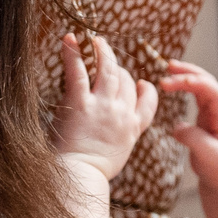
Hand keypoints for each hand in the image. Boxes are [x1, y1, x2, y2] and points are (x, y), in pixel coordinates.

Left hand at [52, 34, 156, 179]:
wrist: (79, 178)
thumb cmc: (90, 175)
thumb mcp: (115, 159)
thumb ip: (115, 143)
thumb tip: (105, 141)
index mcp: (131, 129)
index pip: (147, 104)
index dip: (146, 90)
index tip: (142, 83)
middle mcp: (121, 114)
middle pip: (127, 82)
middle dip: (119, 67)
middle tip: (108, 57)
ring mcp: (102, 106)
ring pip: (109, 70)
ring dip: (103, 52)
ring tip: (95, 40)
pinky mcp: (80, 103)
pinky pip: (78, 72)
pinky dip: (74, 53)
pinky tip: (70, 39)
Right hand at [159, 59, 217, 190]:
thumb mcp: (210, 157)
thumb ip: (195, 140)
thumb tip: (178, 127)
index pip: (214, 92)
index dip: (197, 83)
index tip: (178, 81)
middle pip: (208, 82)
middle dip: (189, 72)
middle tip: (169, 68)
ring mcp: (213, 111)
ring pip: (202, 85)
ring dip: (187, 75)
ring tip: (170, 68)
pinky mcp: (204, 116)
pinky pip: (196, 95)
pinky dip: (185, 86)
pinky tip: (173, 82)